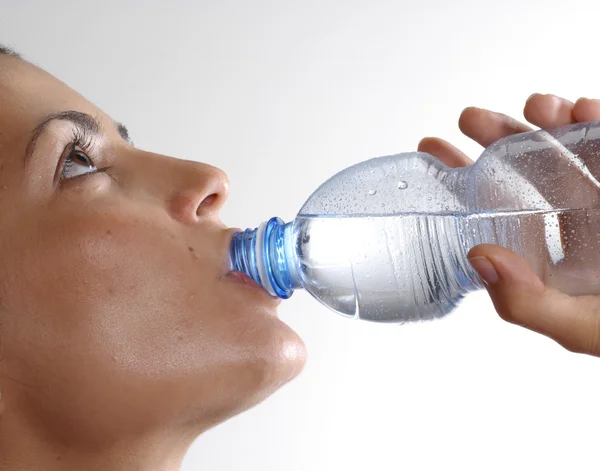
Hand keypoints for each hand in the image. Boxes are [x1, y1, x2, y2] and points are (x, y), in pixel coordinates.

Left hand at [418, 94, 599, 356]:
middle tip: (469, 117)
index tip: (432, 151)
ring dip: (549, 124)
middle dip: (499, 141)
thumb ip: (530, 303)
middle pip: (528, 175)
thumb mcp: (586, 328)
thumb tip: (477, 259)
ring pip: (572, 152)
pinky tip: (582, 106)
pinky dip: (597, 120)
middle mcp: (578, 226)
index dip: (462, 184)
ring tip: (535, 105)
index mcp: (552, 260)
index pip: (496, 216)